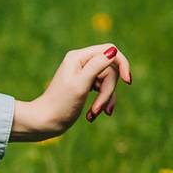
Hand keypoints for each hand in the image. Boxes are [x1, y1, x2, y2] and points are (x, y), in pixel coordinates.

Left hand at [13, 42, 132, 140]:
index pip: (110, 50)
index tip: (127, 81)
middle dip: (108, 91)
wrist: (44, 123)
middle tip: (97, 108)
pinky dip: (101, 103)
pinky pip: (103, 90)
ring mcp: (83, 74)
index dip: (122, 64)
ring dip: (104, 100)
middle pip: (111, 71)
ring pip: (109, 83)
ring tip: (93, 114)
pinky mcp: (85, 86)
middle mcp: (81, 62)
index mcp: (78, 57)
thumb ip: (96, 66)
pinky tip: (92, 115)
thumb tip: (113, 50)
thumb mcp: (80, 84)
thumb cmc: (60, 105)